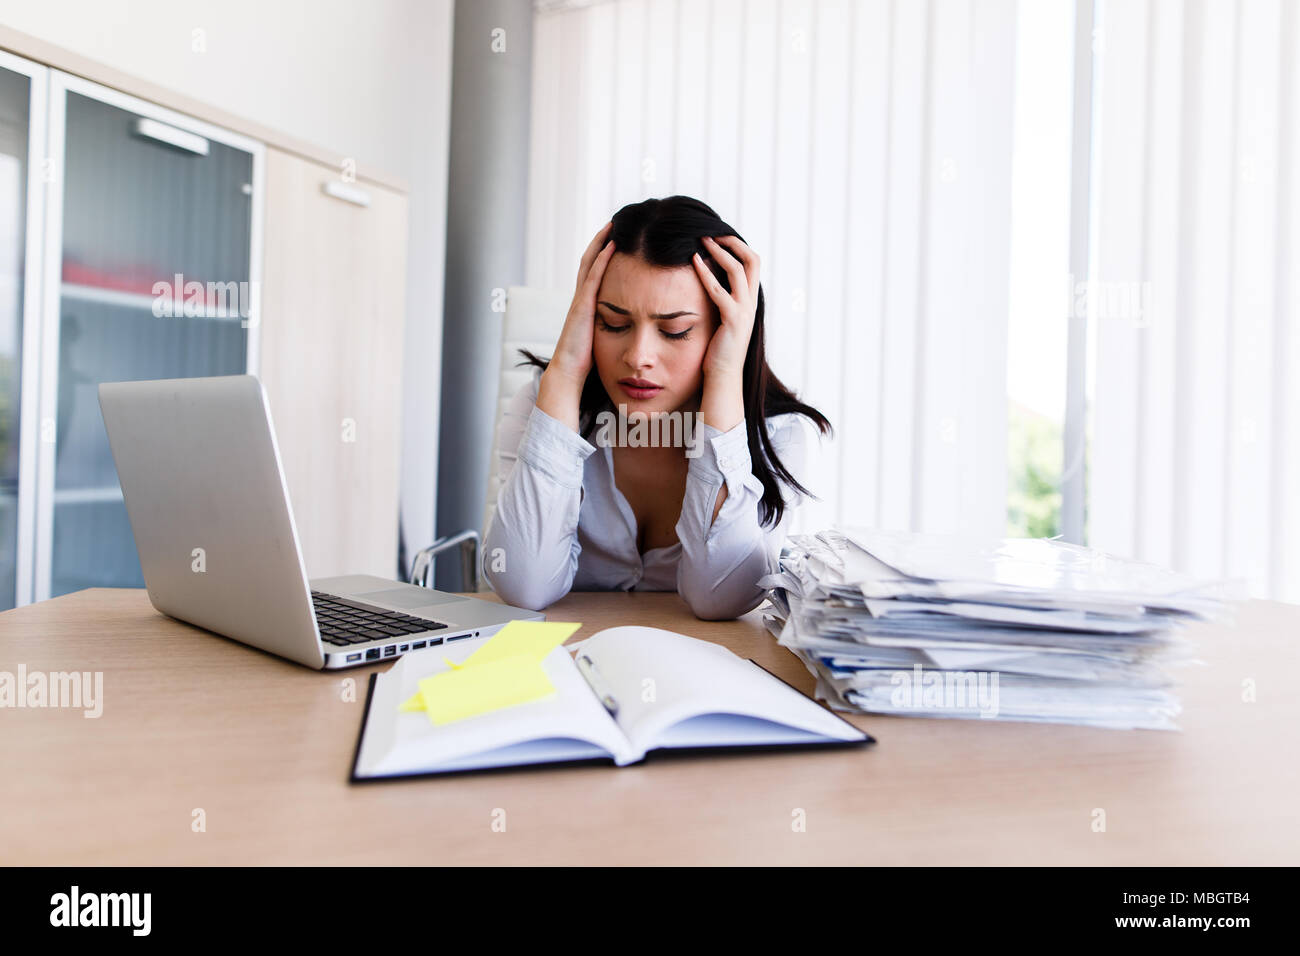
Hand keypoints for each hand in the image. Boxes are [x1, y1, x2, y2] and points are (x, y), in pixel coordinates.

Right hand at [548, 221, 615, 383]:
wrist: (568, 371)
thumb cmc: (586, 360)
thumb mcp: (601, 336)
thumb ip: (610, 325)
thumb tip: (628, 323)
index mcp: (586, 303)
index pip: (594, 271)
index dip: (603, 253)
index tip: (617, 238)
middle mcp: (581, 297)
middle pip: (589, 260)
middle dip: (601, 240)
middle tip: (615, 221)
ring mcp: (580, 299)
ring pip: (589, 263)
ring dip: (601, 242)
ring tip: (614, 223)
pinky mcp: (583, 306)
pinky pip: (593, 277)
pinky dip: (602, 259)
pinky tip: (612, 246)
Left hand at [692, 235, 759, 380]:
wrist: (723, 376)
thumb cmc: (717, 349)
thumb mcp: (722, 318)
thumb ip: (720, 299)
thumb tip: (706, 280)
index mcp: (750, 300)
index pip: (752, 263)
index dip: (737, 246)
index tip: (717, 237)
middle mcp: (751, 302)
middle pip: (752, 260)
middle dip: (732, 242)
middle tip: (710, 232)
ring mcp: (744, 311)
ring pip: (738, 270)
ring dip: (719, 251)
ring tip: (701, 240)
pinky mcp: (733, 320)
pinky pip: (719, 291)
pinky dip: (706, 273)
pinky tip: (693, 262)